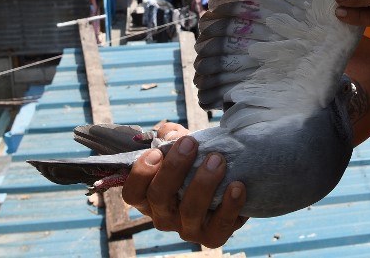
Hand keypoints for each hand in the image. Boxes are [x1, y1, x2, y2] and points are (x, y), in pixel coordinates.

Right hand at [121, 128, 246, 248]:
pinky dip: (230, 205)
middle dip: (174, 168)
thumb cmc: (196, 164)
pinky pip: (219, 226)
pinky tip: (237, 186)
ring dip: (204, 182)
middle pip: (159, 197)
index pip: (132, 193)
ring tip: (218, 160)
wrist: (227, 183)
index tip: (157, 152)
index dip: (140, 173)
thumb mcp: (181, 146)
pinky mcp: (212, 237)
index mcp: (149, 197)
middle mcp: (163, 216)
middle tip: (190, 144)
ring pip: (189, 210)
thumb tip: (170, 133)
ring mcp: (187, 229)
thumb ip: (171, 135)